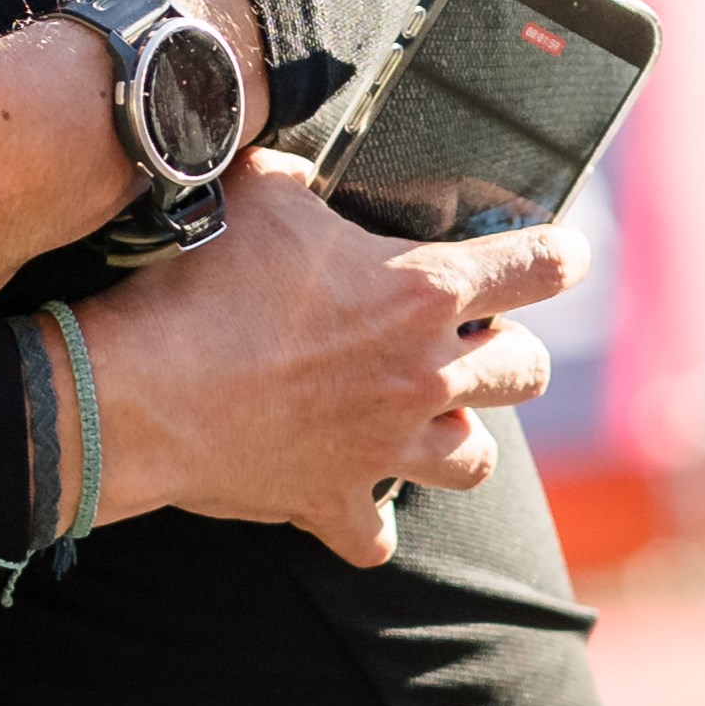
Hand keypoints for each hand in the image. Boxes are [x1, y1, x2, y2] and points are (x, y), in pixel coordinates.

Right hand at [66, 170, 574, 565]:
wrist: (143, 391)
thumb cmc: (202, 284)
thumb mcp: (259, 192)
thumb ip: (304, 179)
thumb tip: (303, 170)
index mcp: (421, 290)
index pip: (537, 267)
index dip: (558, 257)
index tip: (561, 257)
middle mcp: (423, 373)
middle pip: (525, 371)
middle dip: (509, 352)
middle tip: (471, 340)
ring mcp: (385, 447)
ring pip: (475, 461)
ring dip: (458, 438)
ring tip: (428, 420)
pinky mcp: (335, 501)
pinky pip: (377, 535)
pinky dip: (368, 523)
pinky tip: (350, 500)